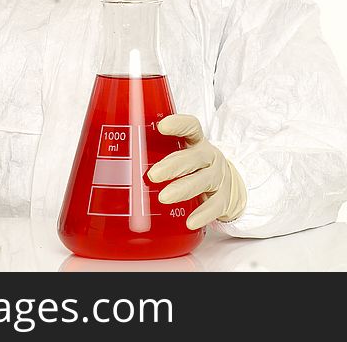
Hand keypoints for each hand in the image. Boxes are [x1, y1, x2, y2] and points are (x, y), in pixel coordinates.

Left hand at [147, 114, 246, 229]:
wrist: (230, 185)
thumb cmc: (195, 167)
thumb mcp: (182, 154)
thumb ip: (157, 152)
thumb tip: (116, 151)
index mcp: (196, 142)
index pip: (191, 127)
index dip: (179, 125)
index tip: (162, 126)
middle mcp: (209, 157)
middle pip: (194, 158)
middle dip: (173, 166)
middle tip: (153, 175)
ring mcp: (218, 178)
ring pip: (203, 181)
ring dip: (183, 189)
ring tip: (164, 197)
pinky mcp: (224, 199)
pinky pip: (214, 206)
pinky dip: (202, 214)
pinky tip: (190, 221)